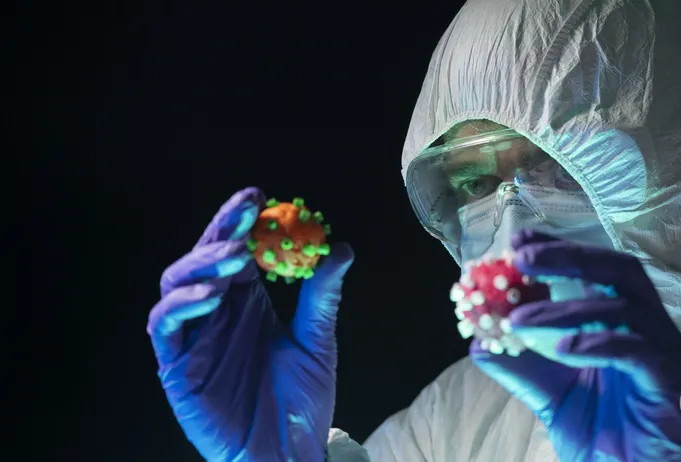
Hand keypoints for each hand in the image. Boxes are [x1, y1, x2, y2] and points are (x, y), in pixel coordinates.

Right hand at [147, 187, 354, 460]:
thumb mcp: (317, 341)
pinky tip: (211, 296)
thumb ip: (322, 297)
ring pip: (178, 284)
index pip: (235, 251)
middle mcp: (216, 313)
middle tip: (246, 213)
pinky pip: (165, 326)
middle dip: (222, 231)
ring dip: (202, 264)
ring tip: (235, 257)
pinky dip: (182, 305)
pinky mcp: (176, 365)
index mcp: (246, 302)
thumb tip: (341, 248)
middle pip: (204, 259)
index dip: (241, 223)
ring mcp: (193, 337)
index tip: (259, 198)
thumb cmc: (301, 399)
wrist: (288, 452)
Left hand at [471, 230, 680, 460]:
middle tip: (520, 256)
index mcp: (621, 323)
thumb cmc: (603, 437)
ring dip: (563, 309)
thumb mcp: (550, 395)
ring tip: (518, 320)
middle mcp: (646, 329)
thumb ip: (519, 368)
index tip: (517, 240)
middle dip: (567, 256)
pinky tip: (564, 349)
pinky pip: (638, 350)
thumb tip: (478, 343)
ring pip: (620, 307)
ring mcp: (662, 353)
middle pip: (616, 270)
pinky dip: (598, 342)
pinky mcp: (669, 383)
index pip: (594, 269)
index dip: (558, 249)